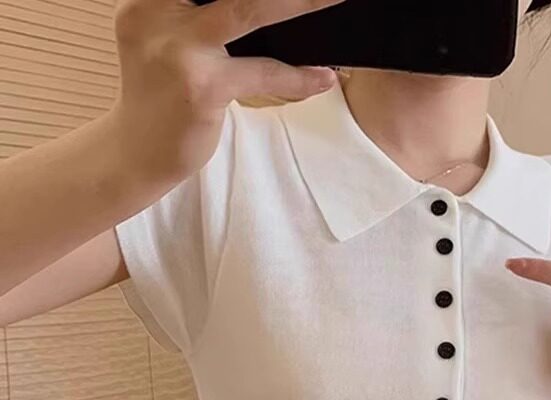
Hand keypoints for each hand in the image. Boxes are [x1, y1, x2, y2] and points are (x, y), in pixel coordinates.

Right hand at [111, 0, 344, 182]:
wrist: (138, 153)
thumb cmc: (163, 96)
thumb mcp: (168, 41)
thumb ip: (201, 16)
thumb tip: (269, 8)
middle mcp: (157, 11)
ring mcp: (178, 49)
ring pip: (248, 9)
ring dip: (300, 4)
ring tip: (332, 0)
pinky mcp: (202, 87)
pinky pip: (263, 73)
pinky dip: (297, 77)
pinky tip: (321, 79)